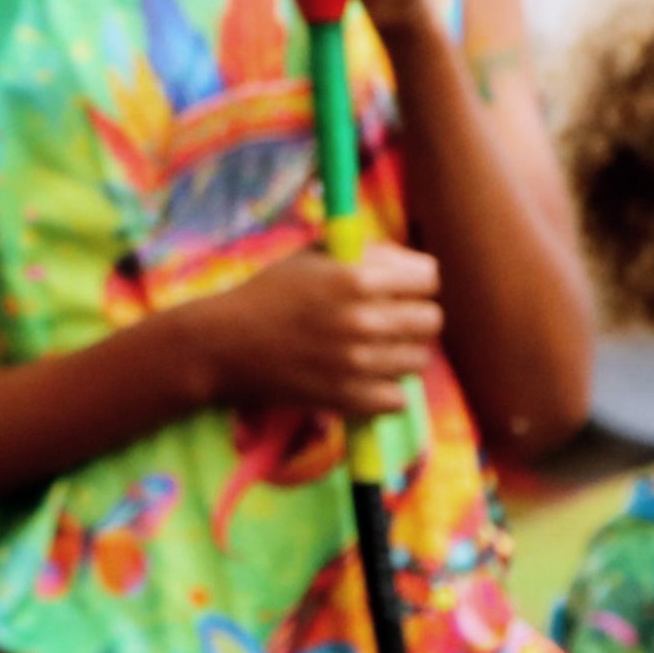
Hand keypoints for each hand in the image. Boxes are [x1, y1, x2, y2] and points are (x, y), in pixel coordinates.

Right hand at [197, 244, 441, 416]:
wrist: (222, 343)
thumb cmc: (268, 293)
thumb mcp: (312, 256)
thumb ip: (365, 253)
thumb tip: (412, 264)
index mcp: (355, 278)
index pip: (429, 277)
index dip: (415, 280)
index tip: (399, 287)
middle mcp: (362, 320)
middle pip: (431, 320)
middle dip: (412, 315)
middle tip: (387, 319)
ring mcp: (356, 363)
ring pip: (418, 359)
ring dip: (399, 353)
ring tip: (371, 348)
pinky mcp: (347, 399)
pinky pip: (398, 399)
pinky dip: (385, 390)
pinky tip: (363, 377)